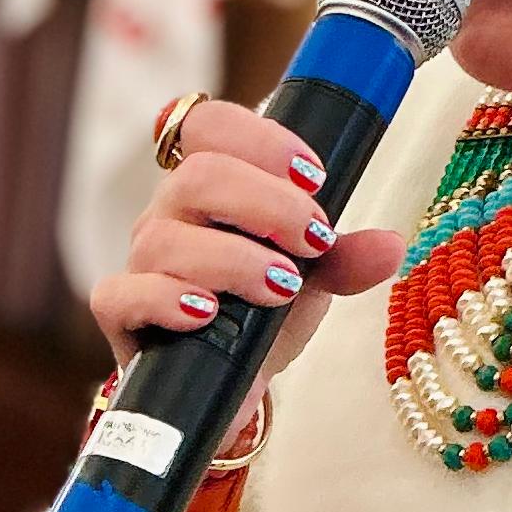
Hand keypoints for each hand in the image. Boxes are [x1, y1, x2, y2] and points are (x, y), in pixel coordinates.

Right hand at [92, 97, 402, 397]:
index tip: (314, 176)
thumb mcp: (314, 280)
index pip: (210, 126)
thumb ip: (347, 258)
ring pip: (167, 238)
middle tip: (314, 237)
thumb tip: (390, 245)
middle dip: (266, 202)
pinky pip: (122, 293)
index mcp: (211, 187)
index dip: (260, 138)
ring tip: (281, 287)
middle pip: (198, 176)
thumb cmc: (264, 314)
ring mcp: (142, 262)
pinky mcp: (121, 314)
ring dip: (234, 259)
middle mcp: (170, 214)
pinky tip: (207, 312)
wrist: (233, 385)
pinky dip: (166, 299)